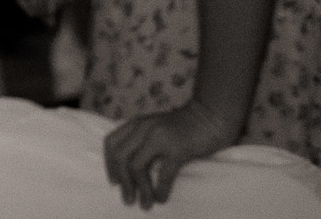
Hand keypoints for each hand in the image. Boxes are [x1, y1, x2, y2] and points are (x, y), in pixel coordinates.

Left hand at [102, 99, 235, 207]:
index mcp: (137, 123)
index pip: (111, 143)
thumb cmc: (185, 126)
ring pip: (137, 166)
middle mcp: (144, 128)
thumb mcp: (156, 126)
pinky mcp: (178, 149)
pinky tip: (161, 199)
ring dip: (140, 189)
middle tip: (128, 199)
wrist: (210, 116)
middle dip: (123, 181)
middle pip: (120, 157)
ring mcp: (160, 137)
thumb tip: (131, 168)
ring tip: (145, 204)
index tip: (114, 182)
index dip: (109, 165)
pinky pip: (163, 175)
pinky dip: (160, 190)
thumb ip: (142, 139)